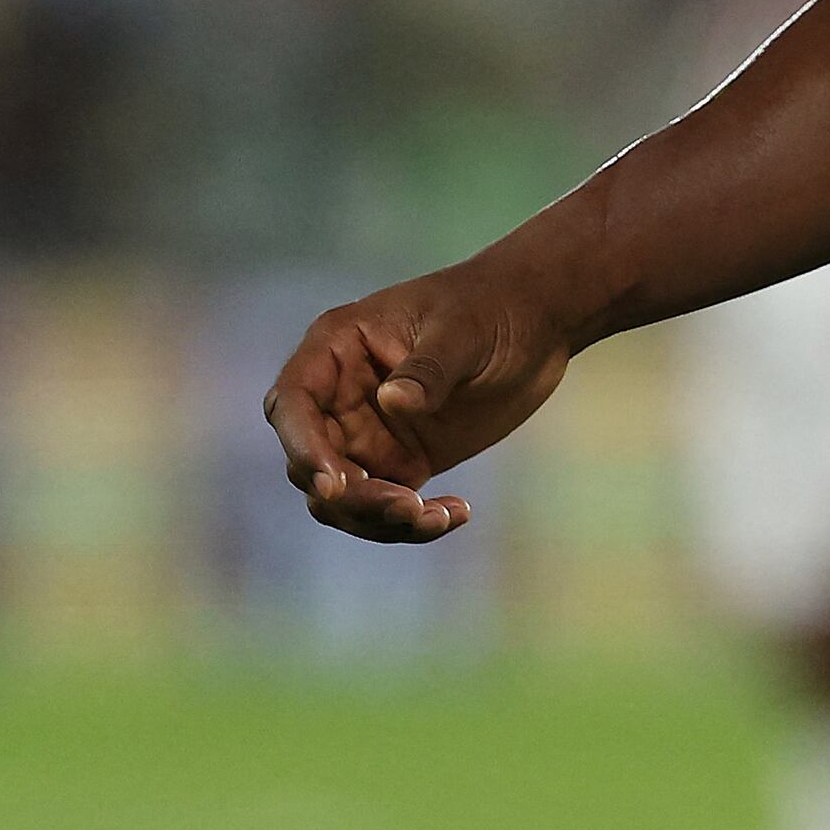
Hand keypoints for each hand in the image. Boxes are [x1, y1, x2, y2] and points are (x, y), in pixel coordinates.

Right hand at [261, 256, 574, 543]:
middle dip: (350, 496)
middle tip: (408, 508)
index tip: (335, 485)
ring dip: (379, 518)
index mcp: (337, 347)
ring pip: (342, 496)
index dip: (302, 446)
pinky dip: (412, 522)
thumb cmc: (492, 307)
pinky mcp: (400, 461)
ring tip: (438, 517)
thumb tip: (391, 402)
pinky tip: (456, 513)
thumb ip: (428, 369)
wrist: (536, 322)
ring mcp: (366, 432)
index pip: (292, 402)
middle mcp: (340, 394)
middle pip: (310, 461)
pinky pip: (385, 506)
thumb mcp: (463, 331)